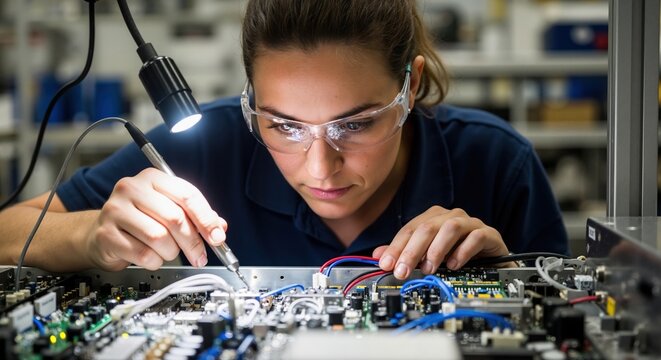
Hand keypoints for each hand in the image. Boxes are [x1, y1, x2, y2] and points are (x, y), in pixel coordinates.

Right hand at [86, 168, 226, 270]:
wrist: (102, 234)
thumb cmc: (141, 220)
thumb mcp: (169, 210)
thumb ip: (195, 216)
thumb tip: (219, 227)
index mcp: (153, 177)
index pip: (187, 195)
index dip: (206, 219)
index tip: (218, 237)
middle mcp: (132, 188)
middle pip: (175, 218)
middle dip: (193, 242)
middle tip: (199, 256)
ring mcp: (115, 210)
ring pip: (159, 237)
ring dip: (171, 252)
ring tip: (168, 252)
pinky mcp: (106, 234)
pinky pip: (143, 254)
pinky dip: (154, 261)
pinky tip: (151, 257)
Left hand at [372, 206, 510, 278]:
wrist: (491, 257)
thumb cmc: (457, 252)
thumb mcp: (428, 254)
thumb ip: (405, 253)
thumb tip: (379, 256)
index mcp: (433, 217)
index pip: (409, 229)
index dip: (396, 247)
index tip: (386, 264)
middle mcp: (451, 216)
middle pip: (427, 228)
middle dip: (411, 251)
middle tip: (403, 271)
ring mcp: (471, 223)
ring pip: (450, 228)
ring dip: (436, 250)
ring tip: (429, 269)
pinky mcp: (488, 234)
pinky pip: (476, 237)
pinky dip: (463, 251)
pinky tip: (454, 265)